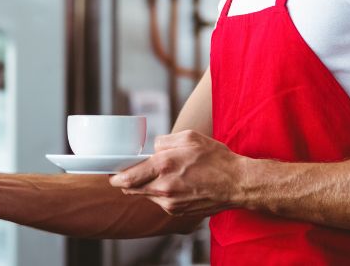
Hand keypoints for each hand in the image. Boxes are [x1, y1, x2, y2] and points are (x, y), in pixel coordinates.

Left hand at [108, 130, 246, 216]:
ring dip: (147, 186)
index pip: (127, 177)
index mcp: (164, 166)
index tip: (113, 172)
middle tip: (134, 171)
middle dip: (129, 180)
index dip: (115, 175)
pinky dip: (161, 193)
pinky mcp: (177, 211)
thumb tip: (152, 149)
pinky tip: (177, 184)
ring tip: (166, 175)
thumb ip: (164, 141)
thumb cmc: (216, 158)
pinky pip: (160, 201)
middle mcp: (164, 187)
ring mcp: (170, 202)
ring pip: (146, 195)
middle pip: (131, 189)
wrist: (237, 184)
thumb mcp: (189, 137)